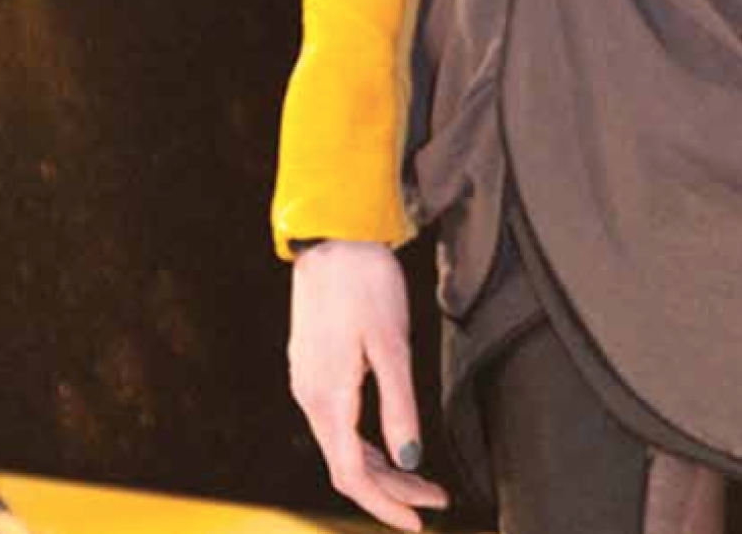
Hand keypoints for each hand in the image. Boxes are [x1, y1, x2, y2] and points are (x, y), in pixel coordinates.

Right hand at [287, 239, 452, 530]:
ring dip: (381, 465)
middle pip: (348, 465)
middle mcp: (310, 398)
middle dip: (392, 488)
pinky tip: (387, 438)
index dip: (386, 505)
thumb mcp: (392, 344)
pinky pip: (336, 421)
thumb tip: (412, 460)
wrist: (331, 236)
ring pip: (341, 444)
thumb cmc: (365, 283)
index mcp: (328, 399)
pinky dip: (365, 441)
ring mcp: (307, 381)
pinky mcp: (311, 365)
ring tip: (422, 476)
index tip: (420, 523)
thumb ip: (400, 405)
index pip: (353, 476)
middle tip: (435, 498)